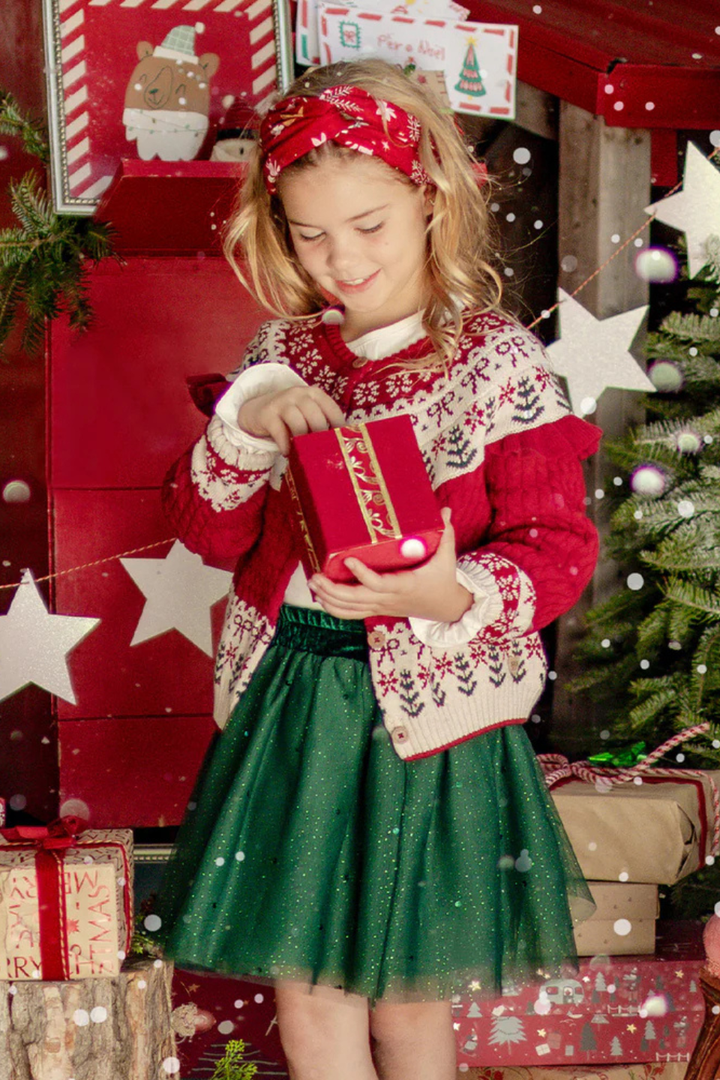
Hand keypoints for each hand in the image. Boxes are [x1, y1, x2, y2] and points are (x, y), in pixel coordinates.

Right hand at [238, 385, 345, 455]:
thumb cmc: (290, 415)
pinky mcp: (267, 414)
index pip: (332, 409)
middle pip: (316, 417)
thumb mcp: (307, 413)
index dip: (338, 428)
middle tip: (321, 451)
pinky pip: (279, 432)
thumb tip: (340, 443)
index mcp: (314, 393)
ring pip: (298, 424)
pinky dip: (285, 445)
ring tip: (304, 453)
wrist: (258, 410)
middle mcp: (299, 394)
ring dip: (303, 441)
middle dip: (320, 437)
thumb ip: (322, 421)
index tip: (341, 443)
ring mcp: (282, 402)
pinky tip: (287, 453)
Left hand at [308, 508, 472, 621]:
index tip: (347, 560)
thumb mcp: (446, 557)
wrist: (446, 608)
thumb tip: (444, 509)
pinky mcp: (377, 610)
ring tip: (313, 583)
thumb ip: (445, 533)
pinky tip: (321, 597)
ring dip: (328, 598)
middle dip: (333, 589)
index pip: (378, 584)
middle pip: (356, 599)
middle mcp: (389, 599)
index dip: (361, 575)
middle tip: (315, 575)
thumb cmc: (443, 579)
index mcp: (404, 585)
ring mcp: (381, 607)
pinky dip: (334, 609)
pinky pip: (352, 614)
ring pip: (350, 609)